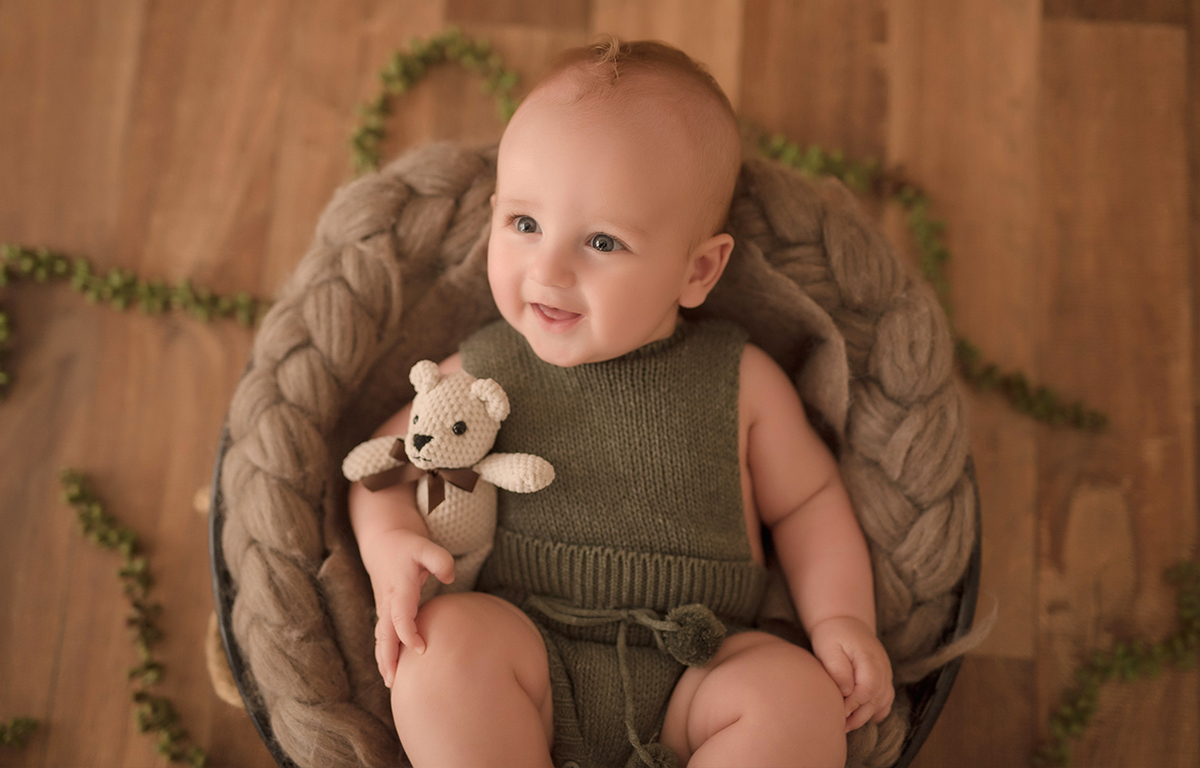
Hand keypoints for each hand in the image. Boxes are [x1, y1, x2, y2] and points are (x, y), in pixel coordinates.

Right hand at [365, 528, 454, 687]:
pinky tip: (391, 671)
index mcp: (399, 590)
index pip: (400, 617)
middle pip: (384, 636)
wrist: (383, 543)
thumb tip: (450, 578)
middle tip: (394, 682)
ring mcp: (384, 610)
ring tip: (391, 684)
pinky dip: (384, 654)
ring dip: (384, 660)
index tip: (421, 649)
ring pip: (380, 639)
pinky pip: (383, 637)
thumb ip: (440, 559)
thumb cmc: (407, 547)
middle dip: (388, 658)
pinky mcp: (385, 613)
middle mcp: (388, 604)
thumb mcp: (425, 545)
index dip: (408, 634)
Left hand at [809, 615, 894, 731]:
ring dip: (867, 716)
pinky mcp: (884, 678)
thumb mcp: (828, 647)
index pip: (868, 689)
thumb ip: (838, 669)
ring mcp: (886, 673)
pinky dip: (877, 711)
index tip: (838, 711)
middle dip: (859, 715)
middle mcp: (882, 667)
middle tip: (841, 726)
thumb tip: (846, 691)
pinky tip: (861, 717)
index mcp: (869, 658)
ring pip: (884, 701)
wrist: (844, 621)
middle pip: (877, 699)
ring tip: (848, 724)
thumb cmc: (832, 635)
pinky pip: (886, 699)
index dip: (854, 704)